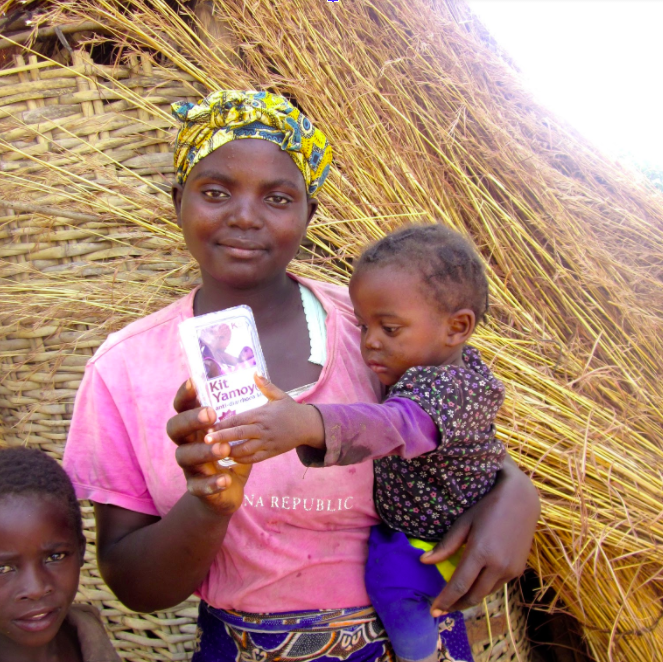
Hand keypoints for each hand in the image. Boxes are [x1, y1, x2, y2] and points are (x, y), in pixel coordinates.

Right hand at [166, 379, 250, 515]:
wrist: (225, 492)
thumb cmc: (230, 453)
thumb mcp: (237, 432)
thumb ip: (245, 407)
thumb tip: (256, 374)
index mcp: (195, 427)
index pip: (182, 407)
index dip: (185, 394)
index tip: (195, 382)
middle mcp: (186, 444)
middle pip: (175, 428)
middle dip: (190, 420)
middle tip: (210, 415)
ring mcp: (189, 466)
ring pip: (185, 456)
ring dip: (203, 451)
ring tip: (223, 448)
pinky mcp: (196, 488)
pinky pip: (198, 486)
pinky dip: (211, 482)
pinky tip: (226, 478)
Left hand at [203, 374, 324, 463]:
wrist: (308, 426)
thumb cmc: (291, 410)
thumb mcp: (279, 395)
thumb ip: (265, 385)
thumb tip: (255, 372)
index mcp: (262, 414)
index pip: (239, 419)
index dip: (223, 423)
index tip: (209, 425)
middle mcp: (263, 429)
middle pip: (239, 434)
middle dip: (222, 437)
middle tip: (206, 440)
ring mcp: (267, 442)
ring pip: (245, 449)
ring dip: (229, 451)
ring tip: (214, 451)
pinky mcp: (271, 453)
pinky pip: (254, 459)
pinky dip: (242, 459)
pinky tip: (231, 458)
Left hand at [421, 456, 539, 614]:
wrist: (521, 501)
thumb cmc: (487, 507)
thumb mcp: (463, 523)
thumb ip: (445, 546)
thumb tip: (424, 562)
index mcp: (481, 553)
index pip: (459, 586)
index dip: (445, 601)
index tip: (433, 611)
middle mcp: (498, 566)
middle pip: (473, 596)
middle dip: (456, 605)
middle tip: (441, 609)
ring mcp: (511, 570)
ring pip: (486, 593)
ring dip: (470, 598)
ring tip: (454, 599)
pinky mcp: (518, 570)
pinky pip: (497, 586)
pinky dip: (483, 588)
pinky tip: (474, 583)